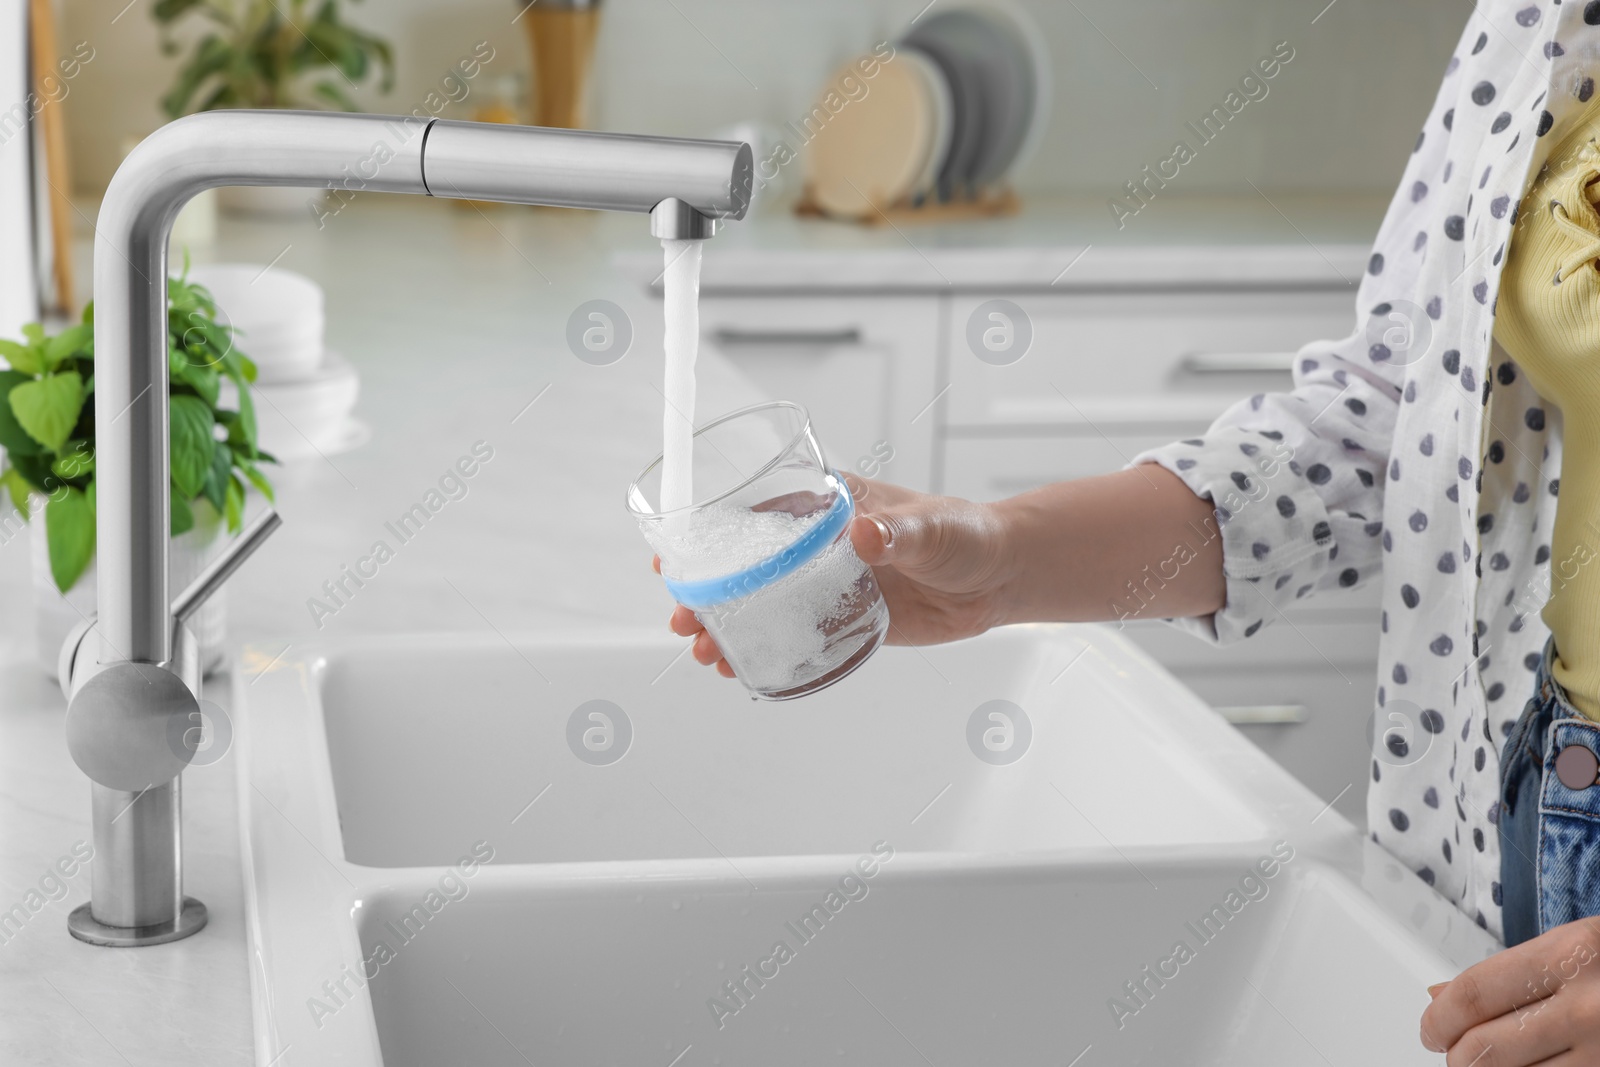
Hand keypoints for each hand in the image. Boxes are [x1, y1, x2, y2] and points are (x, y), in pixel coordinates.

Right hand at [659, 476, 1013, 677]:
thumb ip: (898, 531)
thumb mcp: (931, 526)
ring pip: (764, 606)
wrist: (1000, 577)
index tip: (673, 556)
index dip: (709, 536)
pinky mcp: (847, 621)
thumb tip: (867, 534)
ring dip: (729, 626)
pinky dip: (767, 652)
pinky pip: (797, 637)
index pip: (754, 515)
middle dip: (707, 592)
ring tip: (704, 651)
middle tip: (684, 618)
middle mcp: (819, 546)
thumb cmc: (966, 533)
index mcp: (828, 506)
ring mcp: (829, 586)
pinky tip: (741, 669)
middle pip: (747, 567)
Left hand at [1420, 917, 1599, 1064]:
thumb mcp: (1564, 948)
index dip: (1438, 1019)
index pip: (1474, 995)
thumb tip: (1438, 998)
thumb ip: (1501, 974)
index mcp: (1565, 957)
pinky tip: (1524, 1064)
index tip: (1430, 1030)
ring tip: (1490, 1057)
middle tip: (1453, 1050)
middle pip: (1485, 1045)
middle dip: (1457, 1054)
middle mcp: (1586, 1006)